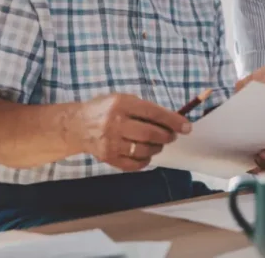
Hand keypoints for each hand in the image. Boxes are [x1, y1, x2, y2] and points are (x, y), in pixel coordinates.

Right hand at [71, 93, 191, 171]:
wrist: (78, 125)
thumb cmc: (106, 109)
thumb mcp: (124, 100)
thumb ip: (146, 109)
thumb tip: (173, 121)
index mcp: (121, 104)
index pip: (153, 113)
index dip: (173, 121)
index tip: (187, 127)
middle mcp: (115, 123)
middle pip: (150, 134)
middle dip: (166, 136)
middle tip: (171, 136)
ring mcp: (110, 143)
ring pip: (143, 150)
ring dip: (157, 148)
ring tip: (157, 143)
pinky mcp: (108, 158)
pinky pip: (134, 164)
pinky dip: (145, 160)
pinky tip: (145, 153)